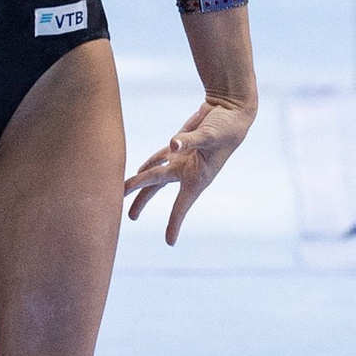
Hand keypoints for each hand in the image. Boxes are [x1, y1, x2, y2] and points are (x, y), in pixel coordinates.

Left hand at [124, 95, 254, 244]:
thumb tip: (172, 143)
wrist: (232, 113)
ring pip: (154, 174)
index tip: (169, 242)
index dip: (174, 224)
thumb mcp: (210, 135)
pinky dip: (148, 163)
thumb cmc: (226, 128)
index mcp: (197, 177)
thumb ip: (190, 140)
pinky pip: (160, 158)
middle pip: (155, 187)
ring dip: (139, 183)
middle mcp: (187, 171)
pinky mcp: (179, 144)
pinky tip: (140, 169)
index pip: (181, 205)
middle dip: (141, 201)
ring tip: (123, 193)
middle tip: (129, 217)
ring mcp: (181, 159)